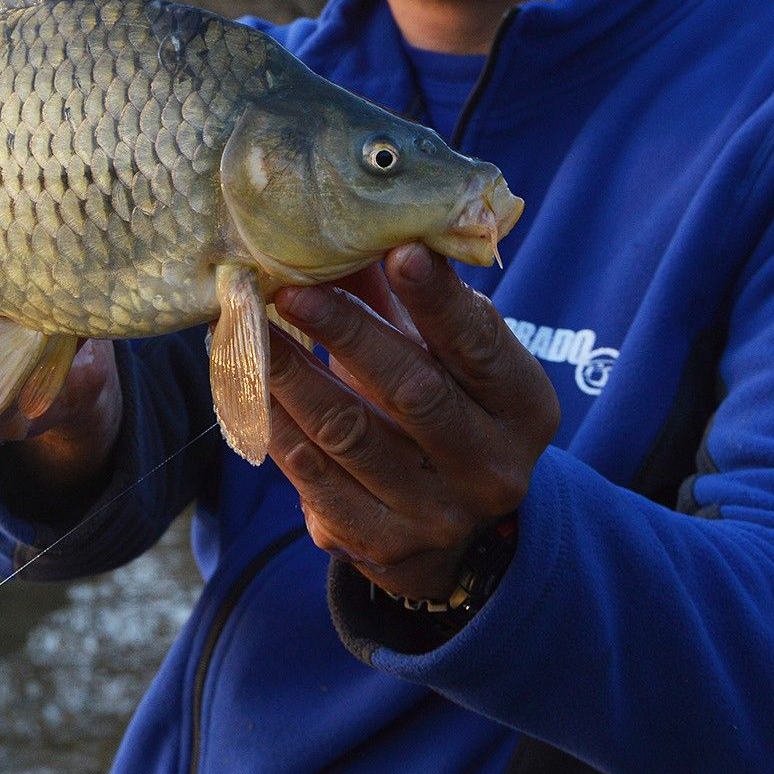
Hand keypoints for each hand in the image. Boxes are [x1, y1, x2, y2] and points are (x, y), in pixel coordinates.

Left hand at [266, 243, 558, 604]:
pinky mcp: (382, 547)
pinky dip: (277, 428)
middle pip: (413, 391)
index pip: (481, 344)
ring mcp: (439, 515)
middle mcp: (493, 467)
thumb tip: (352, 226)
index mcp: (525, 407)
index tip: (396, 252)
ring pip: (352, 436)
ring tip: (250, 329)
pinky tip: (248, 387)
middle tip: (290, 288)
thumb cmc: (446, 407)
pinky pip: (316, 482)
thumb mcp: (447, 358)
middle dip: (348, 332)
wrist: (452, 529)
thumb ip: (406, 298)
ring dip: (293, 376)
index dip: (438, 299)